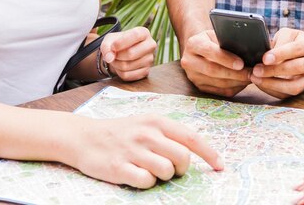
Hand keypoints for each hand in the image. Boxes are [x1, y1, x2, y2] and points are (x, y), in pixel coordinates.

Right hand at [68, 114, 222, 187]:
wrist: (83, 137)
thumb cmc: (121, 132)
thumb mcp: (146, 123)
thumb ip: (169, 134)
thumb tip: (194, 150)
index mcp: (157, 121)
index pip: (191, 137)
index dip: (209, 153)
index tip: (220, 166)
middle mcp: (147, 133)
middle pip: (182, 158)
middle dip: (181, 169)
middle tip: (170, 169)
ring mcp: (133, 150)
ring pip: (166, 171)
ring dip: (162, 176)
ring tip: (149, 169)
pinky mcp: (119, 167)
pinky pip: (146, 181)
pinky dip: (146, 182)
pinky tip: (136, 175)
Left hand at [101, 26, 156, 80]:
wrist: (123, 52)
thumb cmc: (118, 43)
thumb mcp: (109, 39)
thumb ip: (106, 46)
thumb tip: (109, 58)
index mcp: (144, 33)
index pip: (135, 36)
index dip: (121, 42)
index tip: (113, 47)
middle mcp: (150, 45)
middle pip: (131, 54)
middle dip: (117, 56)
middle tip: (113, 54)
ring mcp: (150, 59)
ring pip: (127, 66)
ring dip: (116, 64)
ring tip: (116, 60)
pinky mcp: (146, 71)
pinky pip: (127, 75)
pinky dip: (119, 73)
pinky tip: (120, 67)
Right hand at [180, 29, 250, 96]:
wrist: (199, 49)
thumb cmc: (213, 40)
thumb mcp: (216, 35)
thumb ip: (227, 41)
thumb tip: (247, 50)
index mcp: (193, 44)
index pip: (209, 51)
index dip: (226, 58)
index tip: (241, 63)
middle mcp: (189, 61)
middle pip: (213, 70)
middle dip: (234, 73)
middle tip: (250, 73)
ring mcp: (193, 76)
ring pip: (217, 83)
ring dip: (237, 82)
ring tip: (250, 77)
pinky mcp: (200, 87)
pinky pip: (219, 91)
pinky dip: (234, 88)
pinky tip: (243, 83)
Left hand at [251, 28, 303, 98]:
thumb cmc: (292, 41)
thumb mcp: (287, 34)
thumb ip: (279, 42)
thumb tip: (267, 57)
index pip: (296, 49)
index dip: (280, 54)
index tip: (265, 58)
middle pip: (296, 68)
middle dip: (274, 70)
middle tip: (256, 70)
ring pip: (293, 87)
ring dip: (272, 84)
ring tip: (256, 78)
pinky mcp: (302, 89)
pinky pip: (287, 94)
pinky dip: (271, 90)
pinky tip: (260, 83)